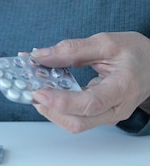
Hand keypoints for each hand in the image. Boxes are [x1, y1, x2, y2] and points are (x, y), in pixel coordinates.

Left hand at [28, 32, 149, 132]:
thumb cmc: (136, 53)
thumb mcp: (106, 42)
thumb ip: (73, 49)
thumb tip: (41, 55)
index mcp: (122, 87)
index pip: (90, 103)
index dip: (62, 101)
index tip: (39, 92)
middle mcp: (117, 108)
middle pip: (80, 122)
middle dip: (51, 109)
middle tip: (30, 91)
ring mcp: (109, 114)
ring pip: (77, 123)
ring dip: (52, 109)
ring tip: (35, 89)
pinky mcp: (102, 114)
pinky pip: (78, 117)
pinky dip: (60, 106)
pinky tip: (48, 92)